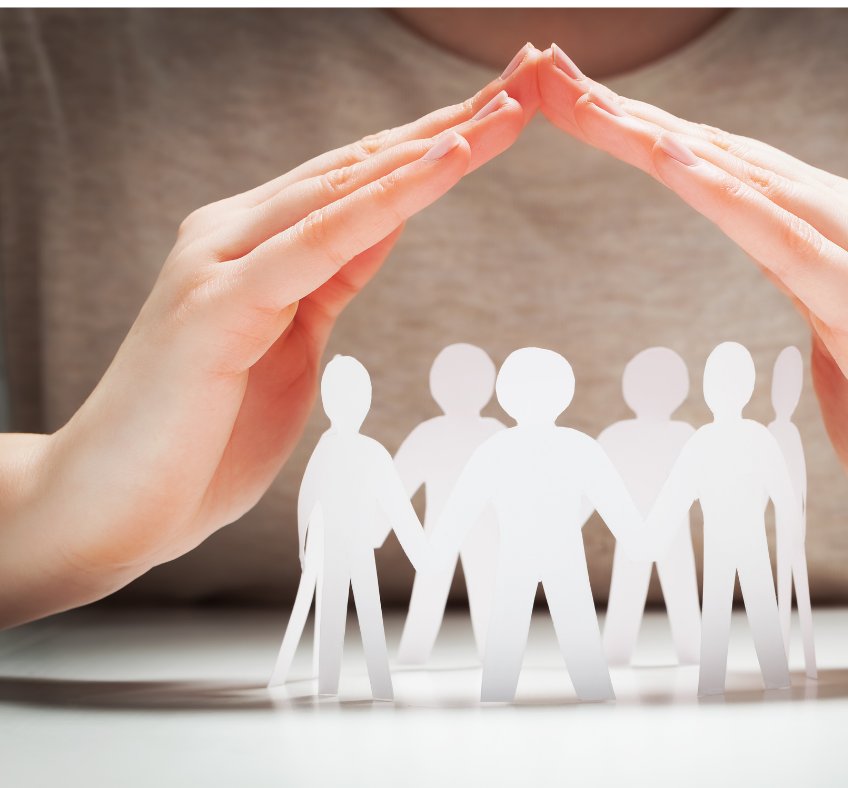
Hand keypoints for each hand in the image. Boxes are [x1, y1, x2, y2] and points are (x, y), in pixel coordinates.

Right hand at [0, 45, 543, 627]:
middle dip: (451, 122)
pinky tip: (440, 163)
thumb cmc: (202, 436)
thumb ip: (328, 278)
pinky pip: (318, 244)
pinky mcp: (215, 307)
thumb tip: (381, 227)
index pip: (360, 178)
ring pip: (345, 188)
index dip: (436, 142)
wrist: (112, 506)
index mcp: (254, 244)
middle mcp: (233, 234)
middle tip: (529, 78)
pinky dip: (384, 201)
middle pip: (361, 165)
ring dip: (434, 145)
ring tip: (505, 107)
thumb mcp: (290, 342)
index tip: (503, 112)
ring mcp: (219, 264)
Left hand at [537, 45, 847, 598]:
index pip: (717, 170)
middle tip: (545, 73)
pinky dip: (732, 199)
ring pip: (750, 182)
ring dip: (664, 137)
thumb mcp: (839, 338)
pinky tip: (678, 160)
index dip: (638, 133)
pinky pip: (792, 246)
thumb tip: (774, 257)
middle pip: (720, 156)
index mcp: (828, 236)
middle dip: (627, 116)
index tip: (566, 104)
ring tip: (591, 100)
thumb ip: (808, 284)